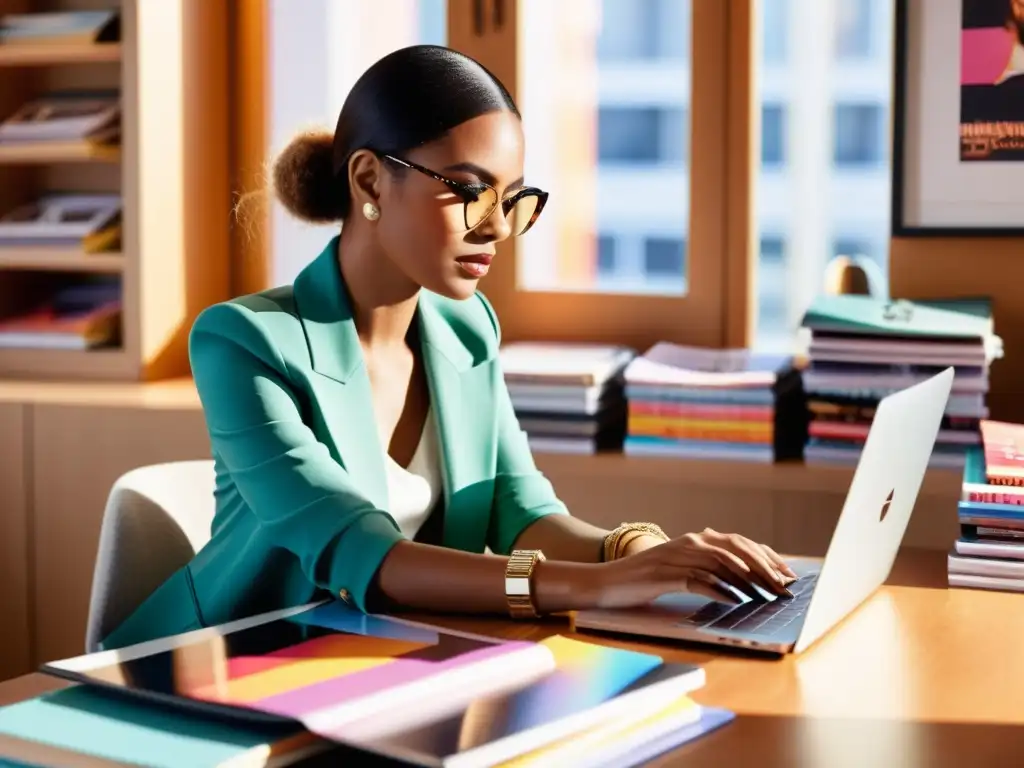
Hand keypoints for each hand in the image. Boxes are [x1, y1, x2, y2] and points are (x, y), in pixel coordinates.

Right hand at [594, 527, 798, 608]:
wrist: (607, 582)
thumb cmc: (646, 580)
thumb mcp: (681, 569)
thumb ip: (708, 568)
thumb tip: (746, 583)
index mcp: (696, 539)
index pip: (741, 543)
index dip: (768, 557)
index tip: (789, 575)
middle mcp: (690, 542)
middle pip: (737, 549)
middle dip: (766, 568)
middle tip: (786, 588)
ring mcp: (678, 557)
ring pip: (722, 563)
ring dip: (750, 580)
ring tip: (769, 596)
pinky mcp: (666, 575)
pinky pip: (699, 580)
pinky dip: (721, 591)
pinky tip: (737, 601)